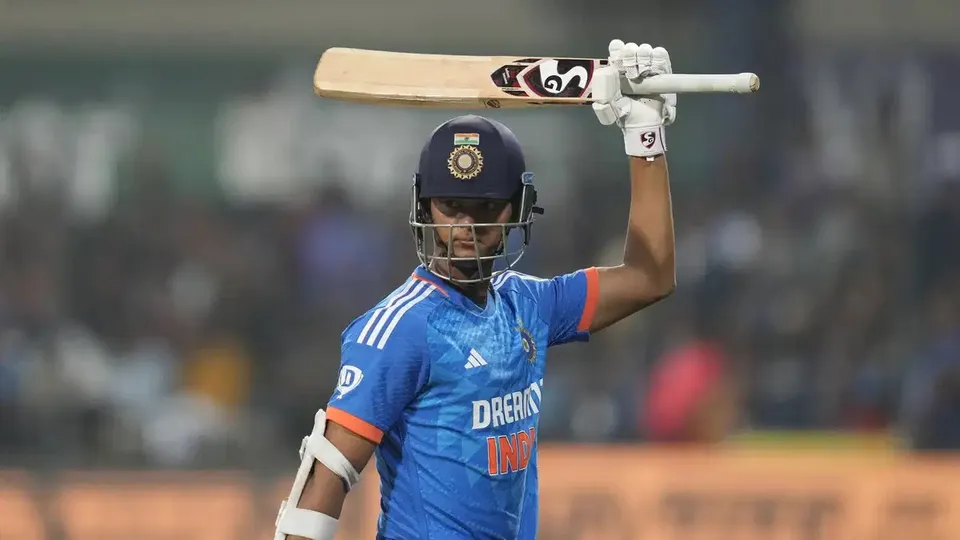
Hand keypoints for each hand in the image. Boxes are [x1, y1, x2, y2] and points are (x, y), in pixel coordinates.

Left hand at [592, 39, 676, 157]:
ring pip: (645, 50)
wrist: (644, 123)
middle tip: (631, 72)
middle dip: (631, 56)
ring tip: (643, 72)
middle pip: (631, 49)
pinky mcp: (662, 71)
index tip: (617, 57)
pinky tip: (653, 68)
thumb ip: (603, 107)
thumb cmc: (626, 116)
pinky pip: (661, 56)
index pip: (616, 51)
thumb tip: (599, 102)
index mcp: (617, 71)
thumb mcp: (610, 113)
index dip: (617, 50)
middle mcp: (631, 65)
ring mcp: (647, 67)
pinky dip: (658, 57)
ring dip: (644, 57)